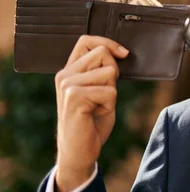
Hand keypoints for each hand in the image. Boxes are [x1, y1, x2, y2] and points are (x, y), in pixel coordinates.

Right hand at [54, 35, 128, 191]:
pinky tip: (95, 114)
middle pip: (103, 53)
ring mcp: (68, 85)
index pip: (86, 40)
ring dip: (111, 92)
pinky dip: (109, 105)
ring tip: (98, 106)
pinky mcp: (75, 97)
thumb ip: (102, 70)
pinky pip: (110, 91)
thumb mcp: (99, 89)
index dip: (108, 43)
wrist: (79, 150)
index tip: (123, 54)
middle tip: (103, 95)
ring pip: (109, 72)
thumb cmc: (92, 120)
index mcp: (69, 70)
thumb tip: (120, 52)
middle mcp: (64, 75)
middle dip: (113, 73)